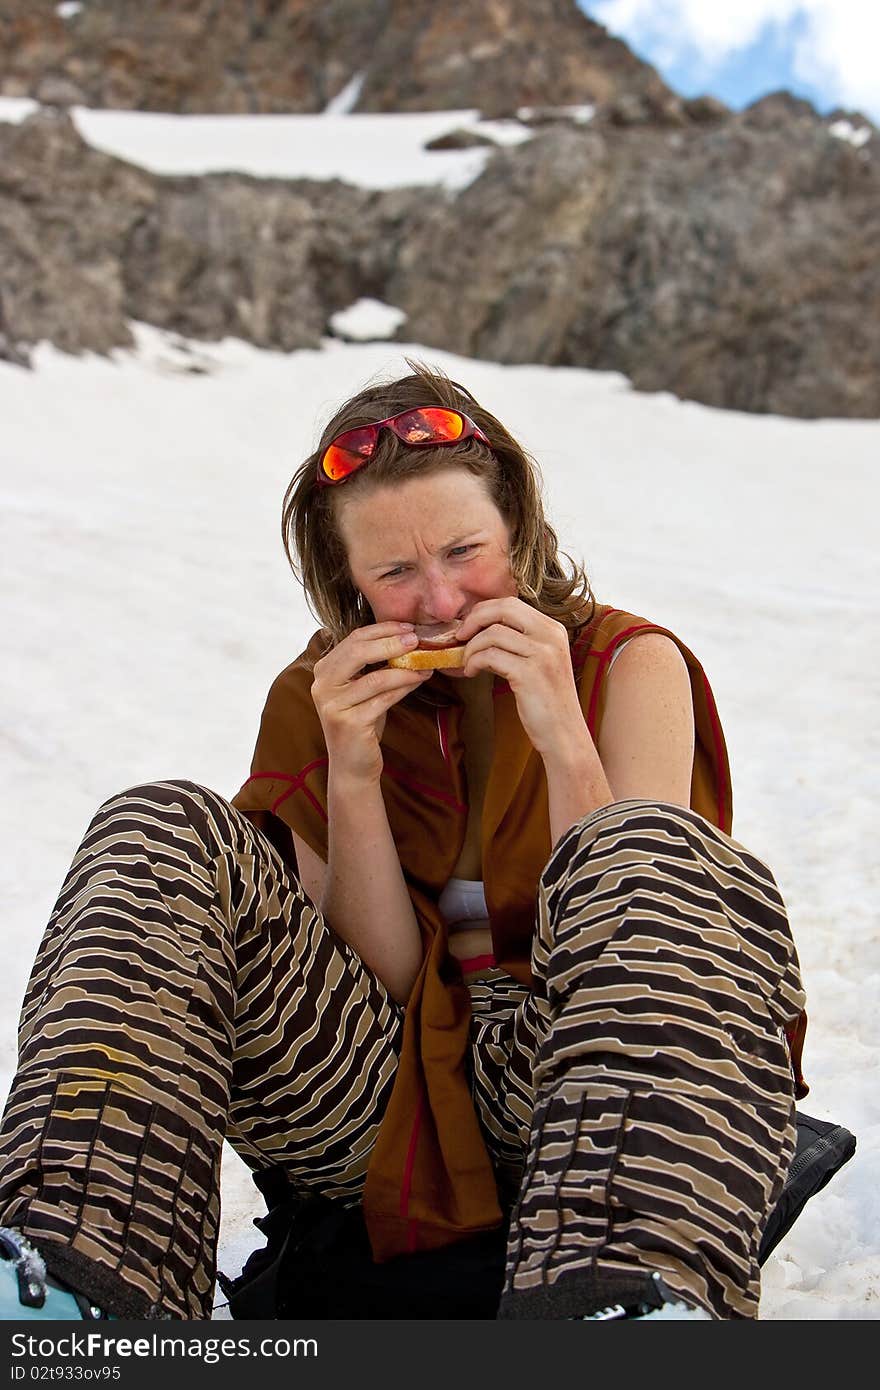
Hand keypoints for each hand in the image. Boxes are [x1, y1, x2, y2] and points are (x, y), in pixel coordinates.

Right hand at [311, 622, 430, 782]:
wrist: (352, 764)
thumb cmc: (362, 722)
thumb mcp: (364, 688)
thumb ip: (373, 664)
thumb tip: (407, 639)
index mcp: (323, 670)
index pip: (353, 639)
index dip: (383, 629)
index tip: (408, 627)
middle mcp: (322, 685)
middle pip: (358, 651)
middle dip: (392, 642)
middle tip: (417, 640)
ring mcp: (333, 705)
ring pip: (376, 677)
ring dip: (405, 668)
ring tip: (425, 664)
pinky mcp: (349, 723)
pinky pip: (384, 698)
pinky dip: (404, 687)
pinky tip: (418, 680)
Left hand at [455, 598, 590, 762]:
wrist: (563, 734)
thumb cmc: (546, 701)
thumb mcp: (540, 661)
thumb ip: (521, 641)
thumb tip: (484, 626)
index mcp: (553, 629)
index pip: (512, 604)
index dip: (484, 611)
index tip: (468, 626)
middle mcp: (551, 636)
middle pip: (503, 609)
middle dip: (474, 619)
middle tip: (460, 636)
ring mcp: (542, 654)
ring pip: (492, 633)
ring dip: (471, 648)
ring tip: (466, 662)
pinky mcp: (529, 674)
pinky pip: (490, 656)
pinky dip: (474, 662)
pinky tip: (471, 673)